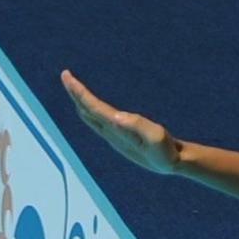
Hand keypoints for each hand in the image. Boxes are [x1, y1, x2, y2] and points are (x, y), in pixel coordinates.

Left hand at [60, 70, 180, 176]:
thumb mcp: (156, 137)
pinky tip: (91, 105)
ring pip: (89, 116)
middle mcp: (111, 134)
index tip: (69, 76)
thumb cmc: (167, 151)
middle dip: (74, 93)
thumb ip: (138, 126)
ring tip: (73, 87)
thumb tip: (116, 117)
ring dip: (80, 101)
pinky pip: (98, 120)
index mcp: (117, 131)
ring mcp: (114, 136)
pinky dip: (89, 108)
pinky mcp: (120, 136)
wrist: (173, 164)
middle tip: (66, 75)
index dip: (79, 92)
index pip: (93, 108)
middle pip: (85, 111)